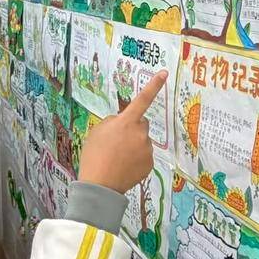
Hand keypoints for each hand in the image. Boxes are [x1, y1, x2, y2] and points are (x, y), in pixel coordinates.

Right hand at [78, 71, 166, 193]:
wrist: (100, 185)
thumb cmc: (94, 155)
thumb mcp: (97, 131)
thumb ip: (112, 121)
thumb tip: (122, 122)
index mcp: (126, 122)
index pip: (143, 99)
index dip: (154, 85)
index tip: (165, 73)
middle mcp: (141, 133)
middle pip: (141, 124)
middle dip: (132, 129)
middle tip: (115, 142)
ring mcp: (147, 149)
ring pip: (142, 141)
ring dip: (133, 145)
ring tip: (117, 157)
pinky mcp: (150, 164)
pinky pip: (144, 156)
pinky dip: (136, 159)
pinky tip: (123, 166)